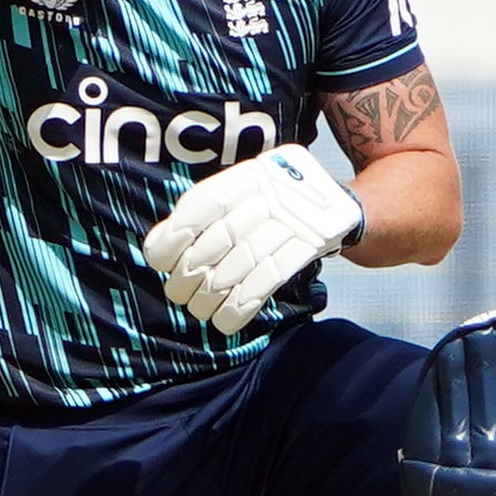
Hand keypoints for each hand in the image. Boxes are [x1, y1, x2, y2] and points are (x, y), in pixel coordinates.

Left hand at [141, 143, 363, 333]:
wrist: (336, 205)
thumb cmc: (275, 202)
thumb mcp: (245, 190)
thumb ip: (208, 212)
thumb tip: (159, 245)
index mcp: (248, 174)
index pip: (202, 203)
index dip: (175, 233)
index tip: (158, 261)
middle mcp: (270, 191)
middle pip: (220, 239)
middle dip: (191, 274)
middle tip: (178, 293)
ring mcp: (293, 219)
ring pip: (242, 264)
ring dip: (213, 295)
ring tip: (199, 310)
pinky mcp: (310, 245)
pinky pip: (269, 280)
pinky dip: (244, 305)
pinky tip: (226, 320)